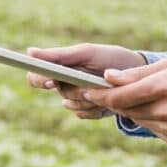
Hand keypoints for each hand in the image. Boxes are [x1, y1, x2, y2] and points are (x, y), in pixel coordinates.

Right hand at [26, 44, 146, 119]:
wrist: (136, 74)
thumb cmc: (109, 58)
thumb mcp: (85, 53)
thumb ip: (58, 55)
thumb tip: (29, 52)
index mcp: (58, 68)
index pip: (36, 77)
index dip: (40, 81)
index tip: (52, 82)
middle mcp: (62, 84)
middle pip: (59, 92)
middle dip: (76, 89)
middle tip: (91, 84)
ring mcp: (75, 99)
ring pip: (71, 104)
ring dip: (89, 98)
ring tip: (106, 87)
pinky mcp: (86, 111)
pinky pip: (83, 114)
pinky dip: (96, 107)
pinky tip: (108, 99)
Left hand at [83, 59, 166, 145]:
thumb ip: (136, 73)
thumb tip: (107, 76)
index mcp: (161, 87)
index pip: (118, 96)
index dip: (98, 95)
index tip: (84, 92)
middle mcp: (164, 110)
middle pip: (124, 109)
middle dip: (114, 101)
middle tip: (105, 92)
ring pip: (136, 119)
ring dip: (132, 109)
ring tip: (146, 97)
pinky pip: (150, 128)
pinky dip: (149, 119)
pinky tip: (164, 109)